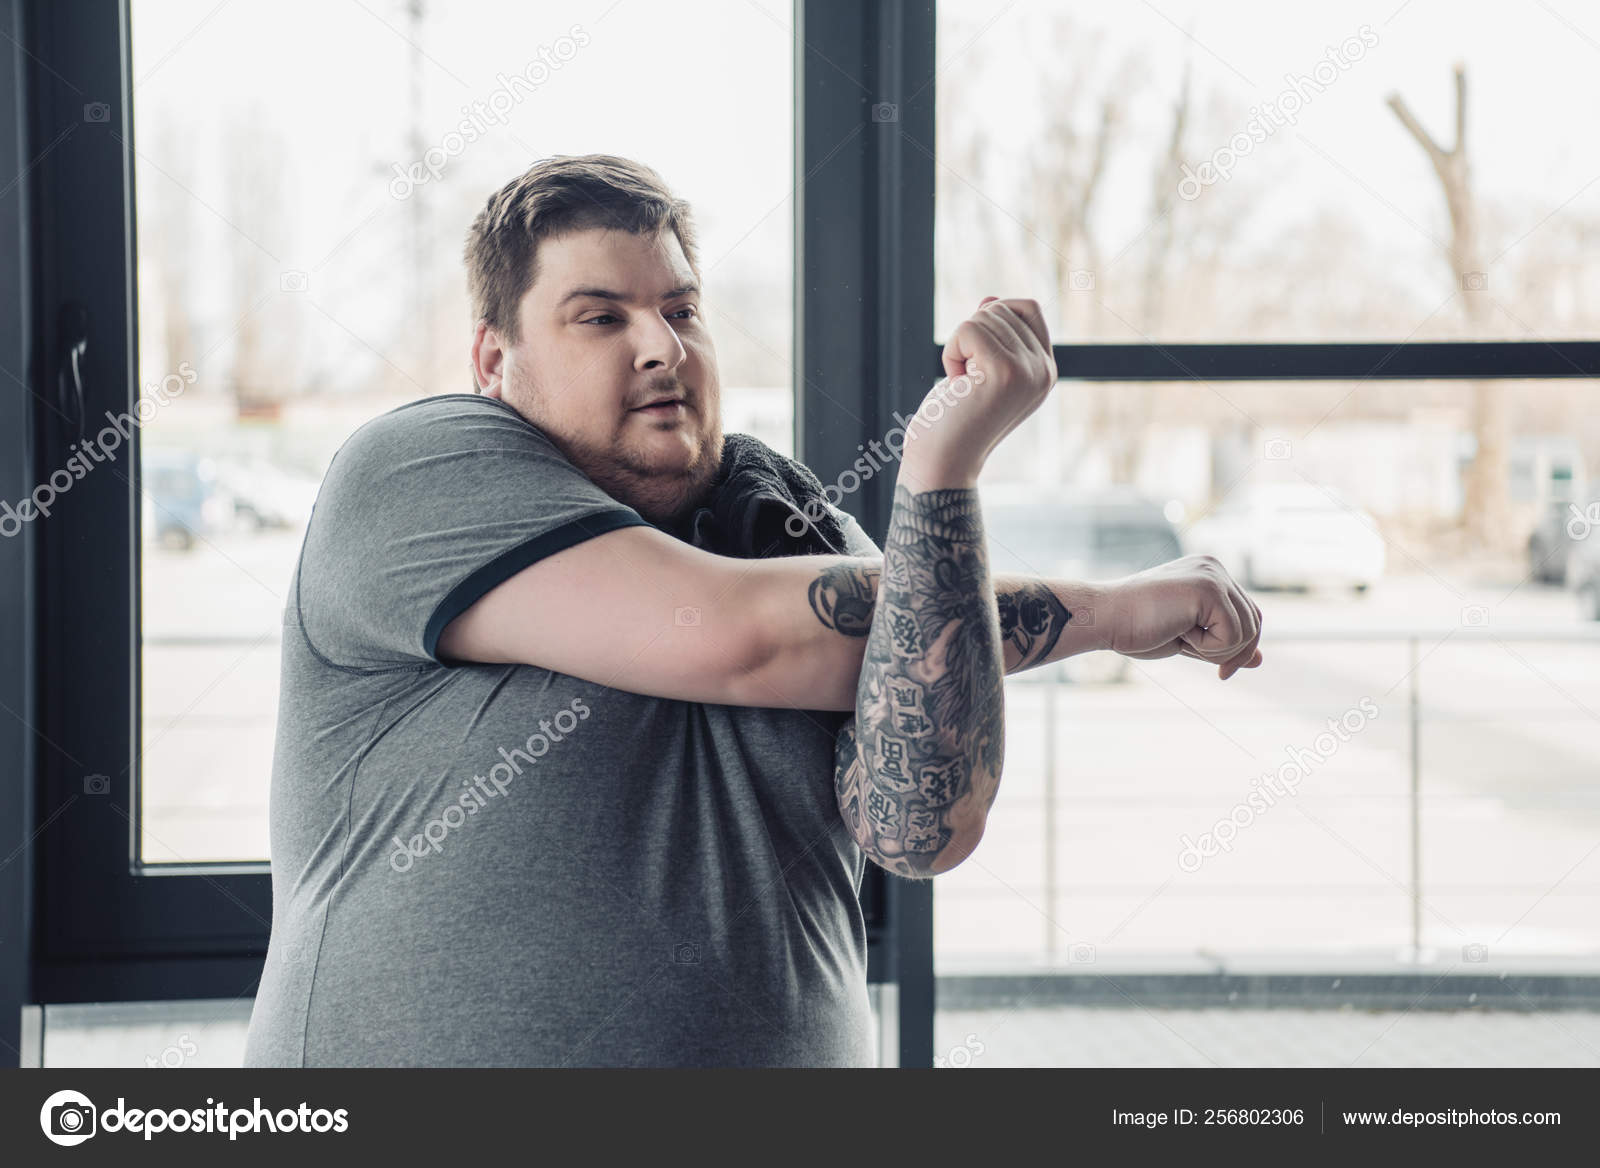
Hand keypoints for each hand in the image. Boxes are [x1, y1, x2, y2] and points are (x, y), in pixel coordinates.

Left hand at [900, 296, 1055, 484]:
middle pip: (1003, 308)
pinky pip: (968, 329)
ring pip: (984, 316)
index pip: (1028, 308)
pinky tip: (956, 385)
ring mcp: (1028, 371)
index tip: (975, 354)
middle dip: (971, 336)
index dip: (993, 316)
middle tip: (967, 379)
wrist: (942, 462)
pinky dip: (951, 353)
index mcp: (1045, 371)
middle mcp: (1044, 370)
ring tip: (963, 386)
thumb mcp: (978, 370)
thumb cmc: (953, 419)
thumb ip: (991, 336)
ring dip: (958, 347)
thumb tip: (990, 300)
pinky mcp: (1005, 371)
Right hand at [1100, 555, 1263, 680]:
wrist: (1105, 618)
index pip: (1249, 613)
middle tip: (1218, 673)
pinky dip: (1208, 648)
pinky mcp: (1208, 589)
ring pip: (1247, 630)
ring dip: (1217, 650)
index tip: (1222, 671)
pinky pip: (1232, 634)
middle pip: (1255, 621)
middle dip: (1238, 654)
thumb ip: (1223, 644)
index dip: (1242, 648)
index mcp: (1209, 573)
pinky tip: (1179, 633)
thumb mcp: (1190, 640)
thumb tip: (1259, 661)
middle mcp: (1215, 568)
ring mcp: (1213, 576)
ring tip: (1183, 640)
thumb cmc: (1137, 629)